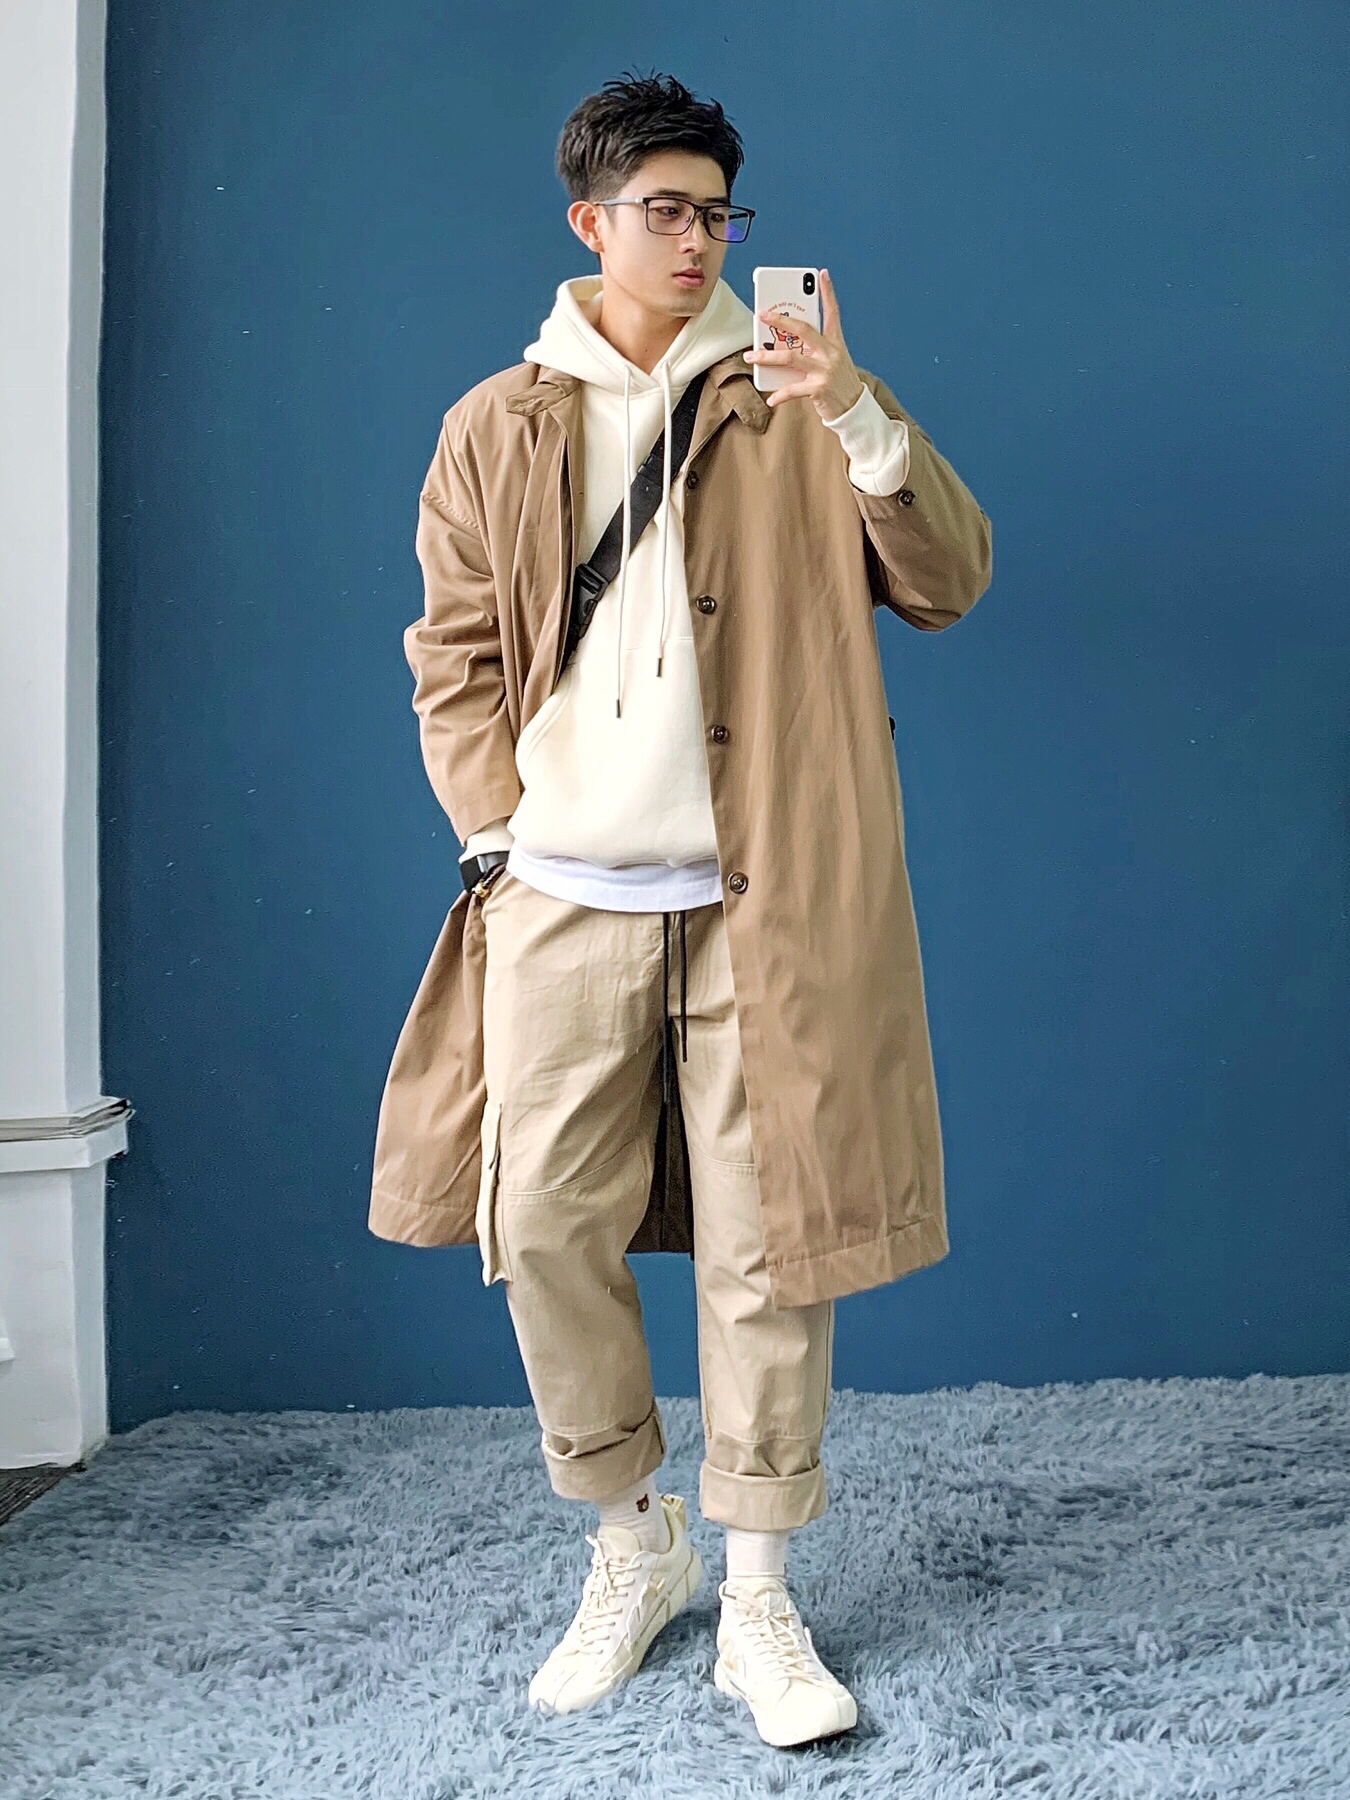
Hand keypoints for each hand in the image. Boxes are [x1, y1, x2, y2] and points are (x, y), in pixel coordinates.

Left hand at [742, 268, 865, 419]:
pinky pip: (793, 389)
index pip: (832, 312)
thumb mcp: (830, 362)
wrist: (853, 409)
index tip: (821, 274)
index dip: (827, 292)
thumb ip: (811, 351)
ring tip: (750, 357)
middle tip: (761, 314)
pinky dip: (779, 394)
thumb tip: (782, 347)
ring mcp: (825, 370)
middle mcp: (831, 353)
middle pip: (803, 330)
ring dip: (766, 356)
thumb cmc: (838, 383)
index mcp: (835, 343)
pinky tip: (770, 398)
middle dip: (780, 320)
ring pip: (790, 357)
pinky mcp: (819, 388)